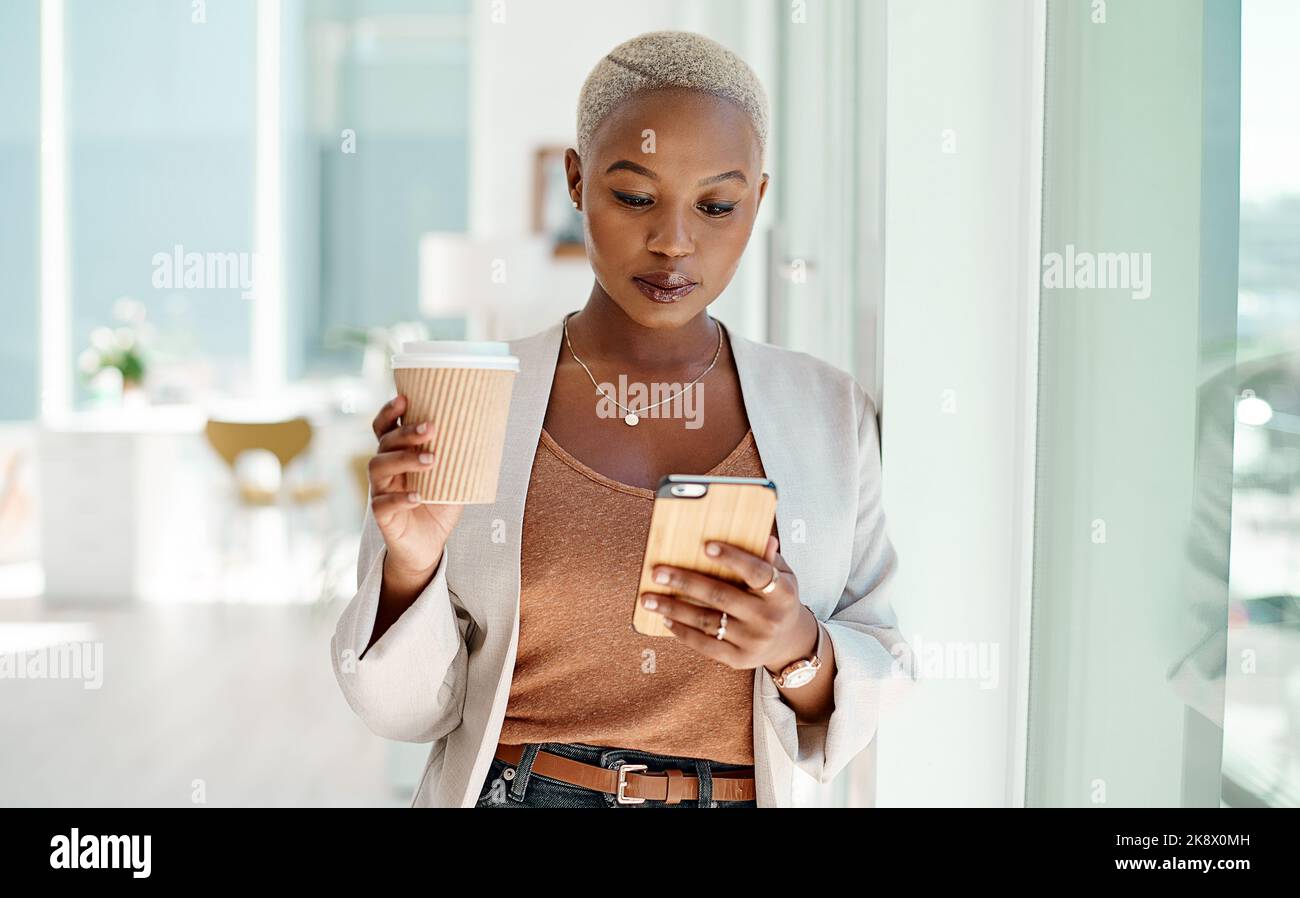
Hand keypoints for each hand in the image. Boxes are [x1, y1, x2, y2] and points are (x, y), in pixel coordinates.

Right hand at [367, 394, 463, 583]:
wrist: (428, 545)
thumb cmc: (439, 505)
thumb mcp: (454, 478)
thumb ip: (460, 458)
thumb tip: (489, 430)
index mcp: (398, 454)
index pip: (386, 427)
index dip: (390, 412)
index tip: (404, 399)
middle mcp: (386, 469)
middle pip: (385, 442)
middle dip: (406, 432)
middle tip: (431, 427)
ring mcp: (381, 491)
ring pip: (379, 467)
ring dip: (404, 459)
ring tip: (431, 461)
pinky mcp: (382, 516)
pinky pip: (383, 504)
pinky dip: (400, 498)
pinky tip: (417, 497)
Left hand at [639, 535, 818, 673]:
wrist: (788, 642)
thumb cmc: (778, 598)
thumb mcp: (784, 576)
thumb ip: (769, 559)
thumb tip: (764, 538)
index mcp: (782, 593)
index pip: (756, 572)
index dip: (732, 559)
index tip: (706, 546)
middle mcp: (769, 618)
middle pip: (721, 596)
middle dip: (685, 582)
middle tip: (657, 572)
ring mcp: (753, 641)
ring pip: (706, 621)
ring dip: (673, 608)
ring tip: (648, 599)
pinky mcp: (739, 660)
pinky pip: (705, 645)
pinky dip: (683, 632)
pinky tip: (665, 619)